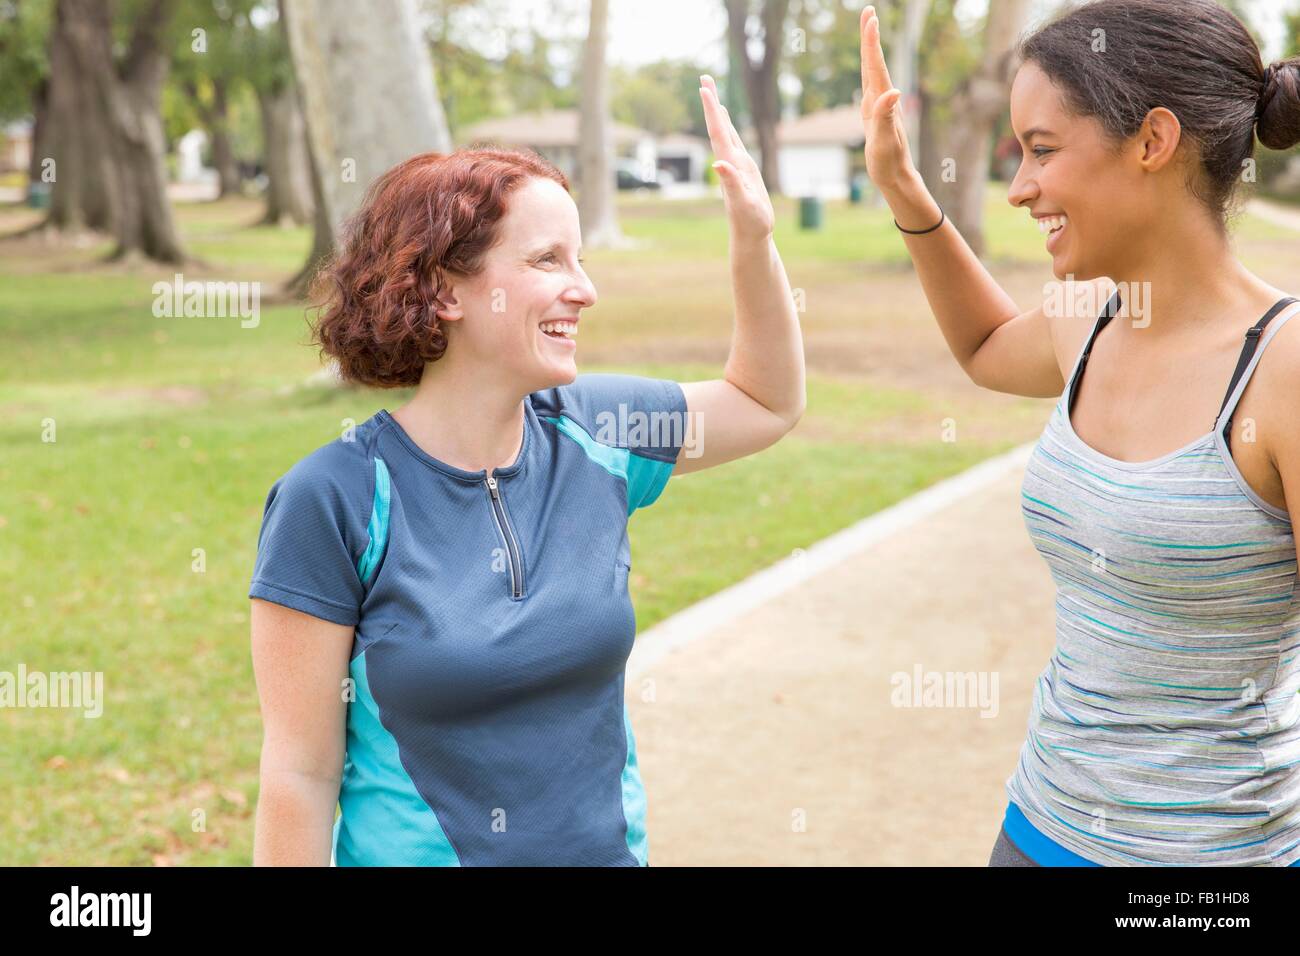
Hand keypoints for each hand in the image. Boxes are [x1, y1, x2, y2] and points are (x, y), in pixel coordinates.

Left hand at [698, 74, 774, 243]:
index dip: (712, 110)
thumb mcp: (743, 203)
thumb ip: (731, 184)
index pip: (719, 132)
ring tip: (712, 94)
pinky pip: (733, 144)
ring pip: (725, 133)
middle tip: (704, 78)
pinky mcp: (741, 172)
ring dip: (718, 113)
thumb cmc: (750, 223)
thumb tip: (719, 164)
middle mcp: (730, 162)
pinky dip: (729, 129)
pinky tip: (726, 124)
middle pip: (719, 127)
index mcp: (730, 165)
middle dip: (712, 102)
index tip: (704, 88)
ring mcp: (735, 167)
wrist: (750, 237)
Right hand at [860, 5, 917, 189]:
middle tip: (868, 12)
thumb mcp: (884, 141)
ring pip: (872, 71)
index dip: (872, 42)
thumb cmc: (889, 163)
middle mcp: (882, 99)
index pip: (876, 66)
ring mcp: (879, 106)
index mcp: (883, 102)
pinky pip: (870, 84)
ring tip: (868, 30)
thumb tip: (893, 91)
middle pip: (874, 63)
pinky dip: (868, 69)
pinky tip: (867, 66)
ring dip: (869, 50)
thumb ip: (885, 116)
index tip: (871, 18)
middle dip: (870, 37)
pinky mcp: (875, 114)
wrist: (897, 177)